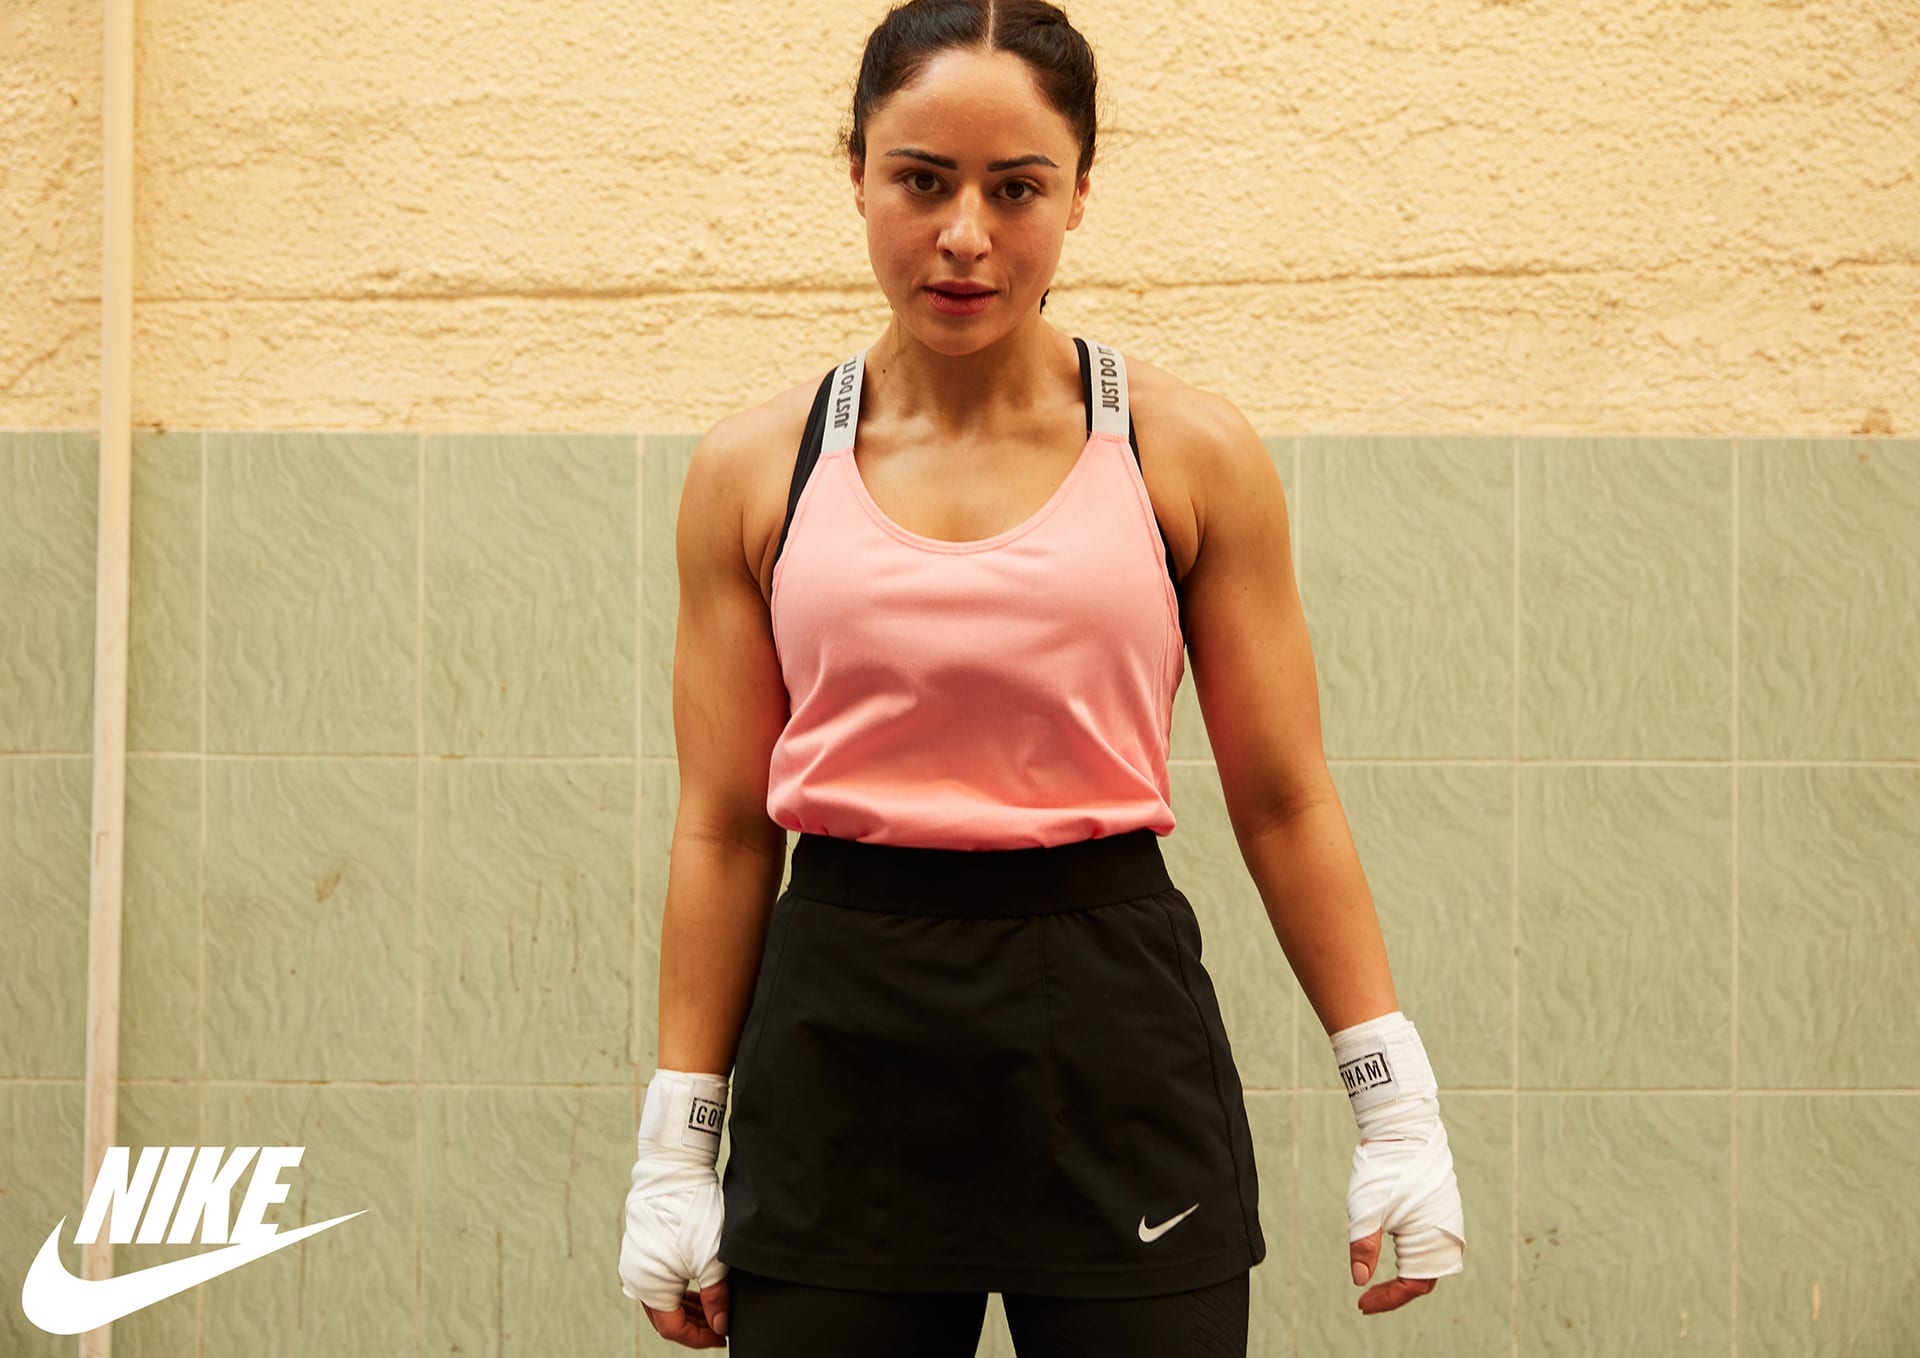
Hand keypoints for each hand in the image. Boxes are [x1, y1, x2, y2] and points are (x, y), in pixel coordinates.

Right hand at [619, 1070, 732, 1346]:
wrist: (675, 1168)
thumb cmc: (691, 1212)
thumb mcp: (712, 1259)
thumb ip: (716, 1298)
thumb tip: (721, 1326)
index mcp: (648, 1286)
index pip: (673, 1328)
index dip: (700, 1337)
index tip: (723, 1335)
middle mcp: (635, 1277)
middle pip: (666, 1315)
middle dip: (695, 1323)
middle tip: (721, 1323)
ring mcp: (636, 1261)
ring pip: (664, 1297)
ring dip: (688, 1306)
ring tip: (714, 1306)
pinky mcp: (642, 1246)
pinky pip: (660, 1278)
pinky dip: (680, 1287)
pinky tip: (699, 1285)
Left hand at [1344, 1127, 1463, 1315]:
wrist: (1403, 1130)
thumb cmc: (1385, 1168)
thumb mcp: (1366, 1210)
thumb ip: (1364, 1247)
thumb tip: (1359, 1280)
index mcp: (1430, 1238)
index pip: (1412, 1286)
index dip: (1387, 1300)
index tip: (1362, 1304)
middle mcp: (1446, 1233)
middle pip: (1423, 1278)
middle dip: (1395, 1292)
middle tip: (1367, 1298)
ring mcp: (1446, 1219)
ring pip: (1428, 1261)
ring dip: (1404, 1275)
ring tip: (1377, 1282)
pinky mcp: (1441, 1208)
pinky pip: (1430, 1243)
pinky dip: (1411, 1256)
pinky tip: (1392, 1252)